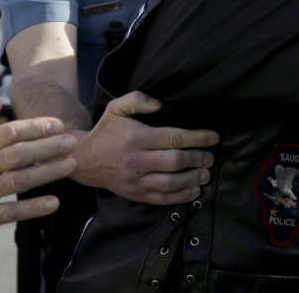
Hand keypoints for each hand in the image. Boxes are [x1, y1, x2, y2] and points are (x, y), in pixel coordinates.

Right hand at [0, 96, 76, 235]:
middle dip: (47, 147)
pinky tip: (54, 202)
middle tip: (72, 142)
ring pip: (15, 181)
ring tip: (70, 165)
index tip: (58, 124)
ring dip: (46, 172)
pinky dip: (31, 209)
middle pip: (16, 155)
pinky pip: (7, 214)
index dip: (34, 128)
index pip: (6, 134)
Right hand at [73, 92, 218, 204]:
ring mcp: (136, 180)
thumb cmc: (106, 132)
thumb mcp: (116, 108)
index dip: (197, 138)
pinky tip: (194, 190)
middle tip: (211, 157)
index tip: (214, 137)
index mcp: (136, 138)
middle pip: (175, 161)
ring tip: (206, 174)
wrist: (84, 161)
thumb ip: (137, 100)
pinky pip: (162, 199)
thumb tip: (159, 104)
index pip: (173, 138)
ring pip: (171, 183)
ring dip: (193, 179)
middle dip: (198, 158)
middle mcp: (137, 160)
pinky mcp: (136, 194)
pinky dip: (181, 196)